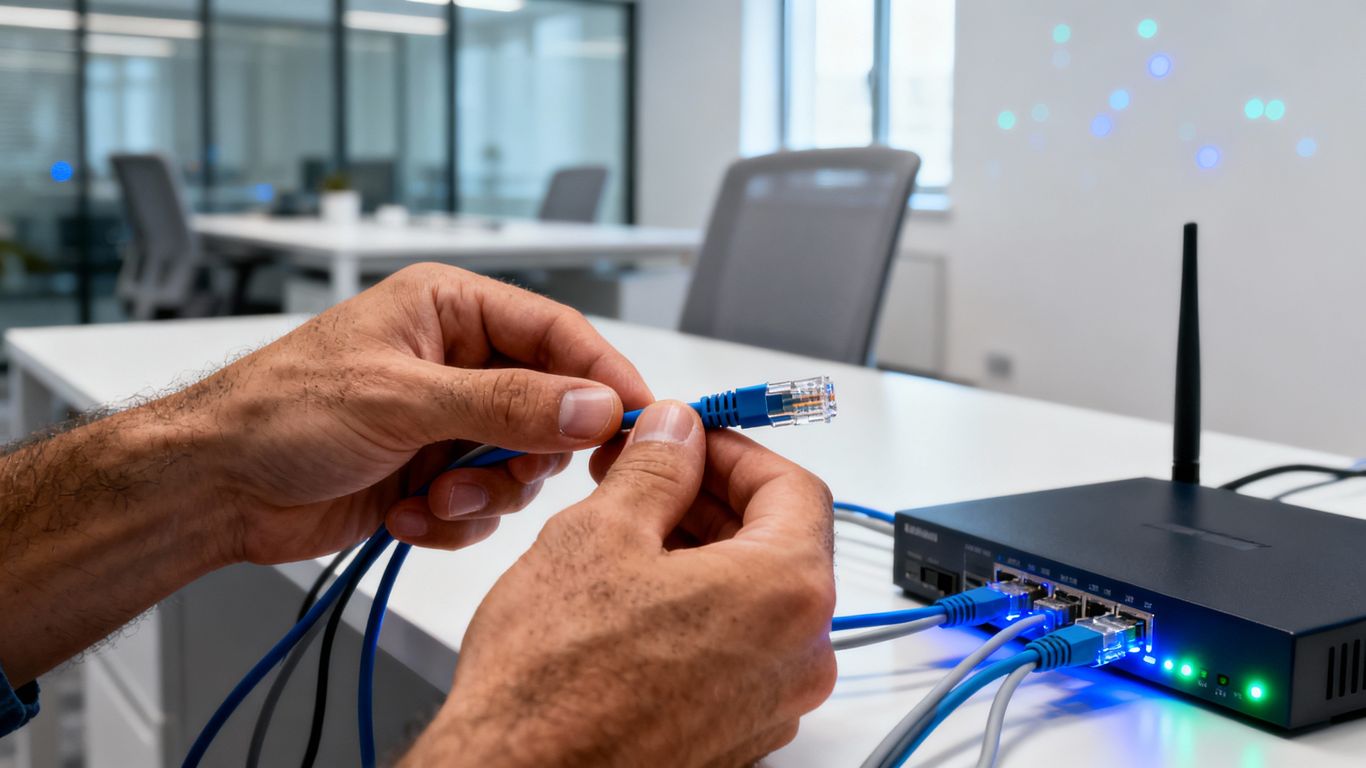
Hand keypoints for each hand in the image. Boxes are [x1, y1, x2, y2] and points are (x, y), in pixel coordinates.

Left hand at [175, 263, 651, 564]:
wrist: (212, 486)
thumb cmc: (279, 413)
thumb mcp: (402, 400)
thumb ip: (507, 405)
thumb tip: (593, 406)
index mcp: (451, 310)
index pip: (558, 333)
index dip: (603, 377)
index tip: (640, 420)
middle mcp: (456, 361)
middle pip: (551, 406)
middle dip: (527, 454)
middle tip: (504, 477)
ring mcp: (447, 421)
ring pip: (522, 464)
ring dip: (483, 495)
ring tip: (431, 499)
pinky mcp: (433, 473)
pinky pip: (485, 504)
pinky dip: (454, 521)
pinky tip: (405, 515)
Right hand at [404, 400, 837, 766]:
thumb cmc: (554, 682)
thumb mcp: (601, 533)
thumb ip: (658, 467)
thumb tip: (677, 433)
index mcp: (785, 593)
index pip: (794, 487)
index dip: (734, 451)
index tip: (690, 440)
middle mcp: (798, 657)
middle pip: (780, 543)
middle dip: (713, 499)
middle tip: (650, 475)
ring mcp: (771, 704)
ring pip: (755, 599)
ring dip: (703, 553)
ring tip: (629, 531)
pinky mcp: (735, 736)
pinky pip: (737, 651)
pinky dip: (699, 610)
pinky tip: (634, 596)